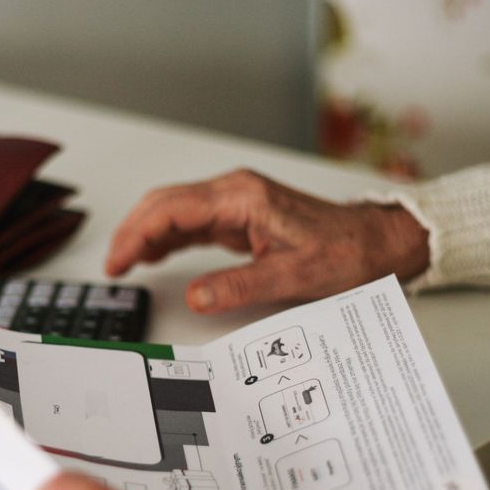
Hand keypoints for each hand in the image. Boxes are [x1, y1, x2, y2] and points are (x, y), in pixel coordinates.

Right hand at [106, 168, 429, 312]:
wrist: (375, 241)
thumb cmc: (344, 252)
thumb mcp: (292, 277)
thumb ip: (239, 286)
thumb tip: (195, 297)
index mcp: (242, 198)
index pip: (173, 209)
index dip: (139, 234)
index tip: (119, 261)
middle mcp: (235, 192)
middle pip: (166, 203)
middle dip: (134, 232)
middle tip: (114, 266)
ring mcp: (237, 202)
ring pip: (175, 210)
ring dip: (148, 234)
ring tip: (125, 264)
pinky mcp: (240, 215)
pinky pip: (193, 221)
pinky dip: (168, 237)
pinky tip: (156, 255)